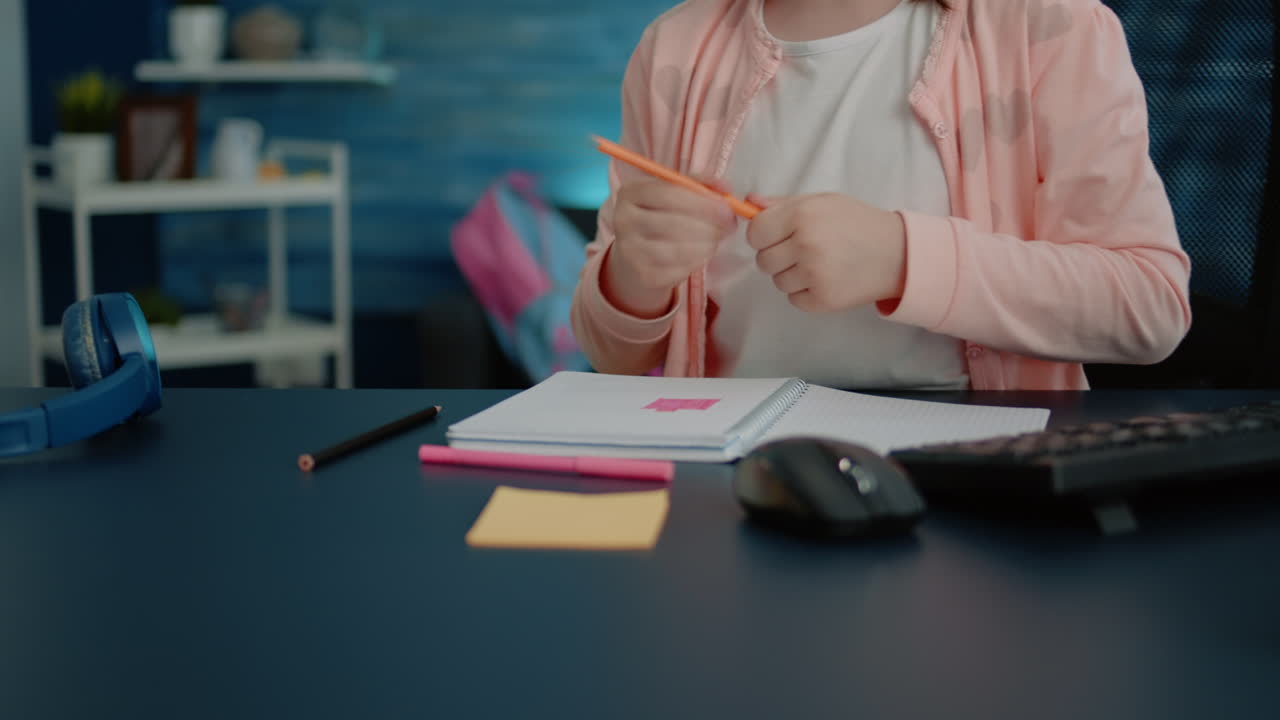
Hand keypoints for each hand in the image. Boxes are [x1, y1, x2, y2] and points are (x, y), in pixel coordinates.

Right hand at [603, 177, 739, 316]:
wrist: (638, 254)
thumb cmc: (662, 216)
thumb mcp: (676, 193)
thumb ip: (701, 186)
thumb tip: (726, 189)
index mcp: (630, 193)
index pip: (668, 194)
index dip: (702, 202)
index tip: (726, 209)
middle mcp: (622, 221)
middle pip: (672, 224)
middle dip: (707, 227)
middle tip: (727, 228)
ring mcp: (630, 251)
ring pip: (676, 250)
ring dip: (705, 246)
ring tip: (714, 240)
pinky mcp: (643, 275)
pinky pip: (678, 270)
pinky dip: (697, 262)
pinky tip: (701, 254)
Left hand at [745, 192, 907, 312]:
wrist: (897, 253)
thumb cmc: (857, 223)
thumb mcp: (823, 202)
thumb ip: (783, 203)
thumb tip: (749, 202)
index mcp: (802, 215)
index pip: (755, 233)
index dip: (763, 236)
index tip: (776, 236)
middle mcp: (805, 245)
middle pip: (763, 261)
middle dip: (777, 256)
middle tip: (803, 250)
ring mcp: (813, 275)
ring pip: (777, 282)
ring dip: (792, 275)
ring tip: (819, 264)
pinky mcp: (822, 299)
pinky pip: (794, 299)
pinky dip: (805, 293)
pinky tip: (826, 279)